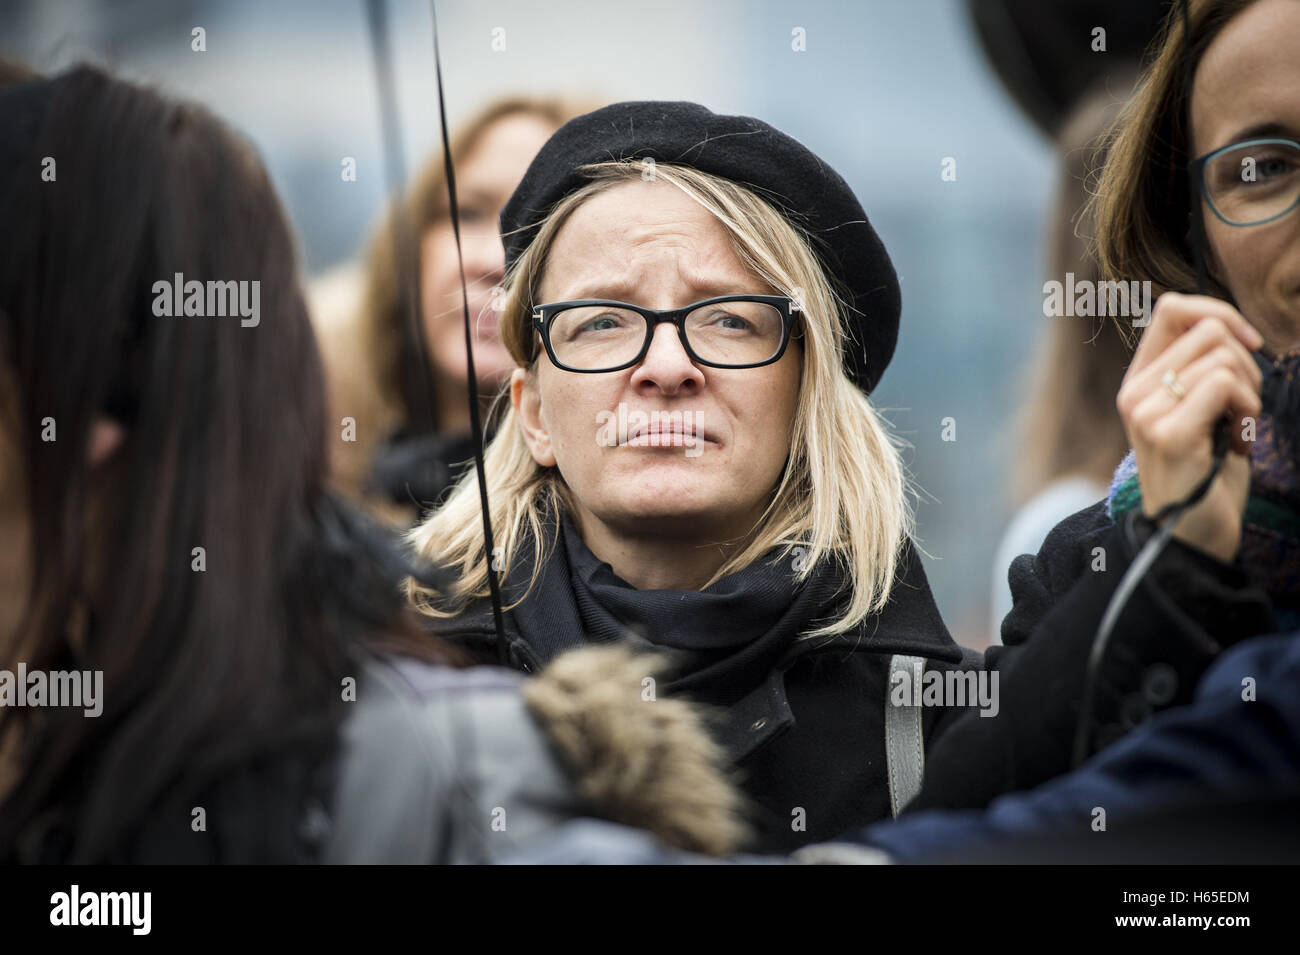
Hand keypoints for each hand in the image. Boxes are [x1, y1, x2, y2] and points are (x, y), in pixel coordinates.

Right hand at [1115, 293, 1262, 562]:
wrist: (1194, 534)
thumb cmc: (1206, 471)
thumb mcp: (1200, 410)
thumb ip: (1202, 368)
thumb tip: (1232, 327)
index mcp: (1139, 380)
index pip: (1172, 308)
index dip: (1219, 312)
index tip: (1249, 343)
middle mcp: (1134, 392)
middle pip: (1210, 330)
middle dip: (1247, 362)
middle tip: (1242, 408)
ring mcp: (1146, 411)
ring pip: (1223, 358)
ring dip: (1250, 394)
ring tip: (1236, 429)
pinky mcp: (1168, 432)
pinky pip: (1224, 385)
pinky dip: (1247, 411)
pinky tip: (1236, 441)